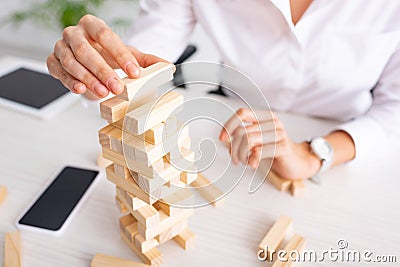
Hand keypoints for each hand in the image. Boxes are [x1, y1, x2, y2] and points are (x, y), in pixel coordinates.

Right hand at [47, 14, 167, 97]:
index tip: (134, 72)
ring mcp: (61, 46)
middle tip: (118, 87)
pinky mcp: (53, 61)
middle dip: (103, 70)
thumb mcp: (127, 55)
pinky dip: (69, 81)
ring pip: (71, 62)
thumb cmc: (107, 54)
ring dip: (88, 79)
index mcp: (93, 26)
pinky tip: (80, 89)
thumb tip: (167, 67)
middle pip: (86, 50)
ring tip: (103, 92)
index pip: (106, 36)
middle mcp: (74, 33)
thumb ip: (146, 60)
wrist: (90, 59)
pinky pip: (57, 71)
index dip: (121, 54)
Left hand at [219, 108, 320, 179]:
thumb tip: (225, 139)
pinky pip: (258, 152)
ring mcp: (279, 134)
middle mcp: (273, 122)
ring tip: (243, 161)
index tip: (222, 138)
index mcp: (266, 117)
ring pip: (248, 140)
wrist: (298, 163)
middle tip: (234, 158)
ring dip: (241, 154)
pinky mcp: (283, 147)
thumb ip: (244, 136)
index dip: (229, 124)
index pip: (242, 113)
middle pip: (242, 131)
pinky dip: (251, 160)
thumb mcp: (258, 140)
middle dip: (233, 147)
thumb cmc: (275, 150)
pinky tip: (253, 164)